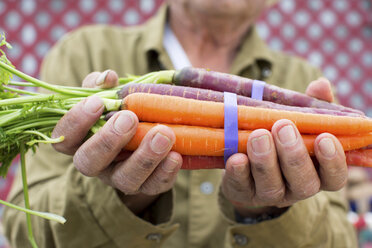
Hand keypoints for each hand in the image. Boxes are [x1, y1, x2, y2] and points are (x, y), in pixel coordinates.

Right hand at [52, 70, 182, 213]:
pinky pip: (153, 187)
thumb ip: (102, 86)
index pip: (64, 137)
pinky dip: (165, 172)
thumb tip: (107, 78)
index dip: (76, 122)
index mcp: (82, 141)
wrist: (147, 139)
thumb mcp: (110, 97)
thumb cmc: (122, 113)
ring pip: (125, 179)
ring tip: (164, 134)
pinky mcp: (147, 186)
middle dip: (108, 140)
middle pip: (89, 163)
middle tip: (130, 118)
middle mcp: (98, 164)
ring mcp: (121, 178)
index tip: (98, 102)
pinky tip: (176, 156)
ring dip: (144, 157)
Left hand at [221, 77, 347, 216]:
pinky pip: (241, 187)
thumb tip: (320, 84)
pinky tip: (236, 158)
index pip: (335, 177)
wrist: (245, 165)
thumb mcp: (297, 122)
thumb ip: (312, 107)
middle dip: (293, 155)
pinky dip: (238, 172)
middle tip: (282, 127)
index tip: (324, 137)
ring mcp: (268, 194)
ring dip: (265, 161)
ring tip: (258, 135)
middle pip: (303, 182)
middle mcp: (296, 188)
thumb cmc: (279, 139)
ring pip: (272, 187)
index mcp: (317, 173)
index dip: (333, 161)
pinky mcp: (243, 193)